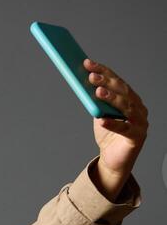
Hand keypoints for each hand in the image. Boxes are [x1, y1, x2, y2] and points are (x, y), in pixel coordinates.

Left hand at [84, 57, 148, 179]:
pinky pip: (124, 129)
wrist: (113, 161)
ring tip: (97, 92)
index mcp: (130, 99)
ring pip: (126, 107)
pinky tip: (102, 120)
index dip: (103, 71)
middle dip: (106, 82)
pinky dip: (113, 124)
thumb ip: (96, 102)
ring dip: (111, 98)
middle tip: (91, 76)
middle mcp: (138, 107)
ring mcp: (140, 122)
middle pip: (122, 91)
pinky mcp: (136, 138)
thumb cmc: (108, 136)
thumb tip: (84, 84)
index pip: (117, 81)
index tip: (88, 64)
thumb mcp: (100, 114)